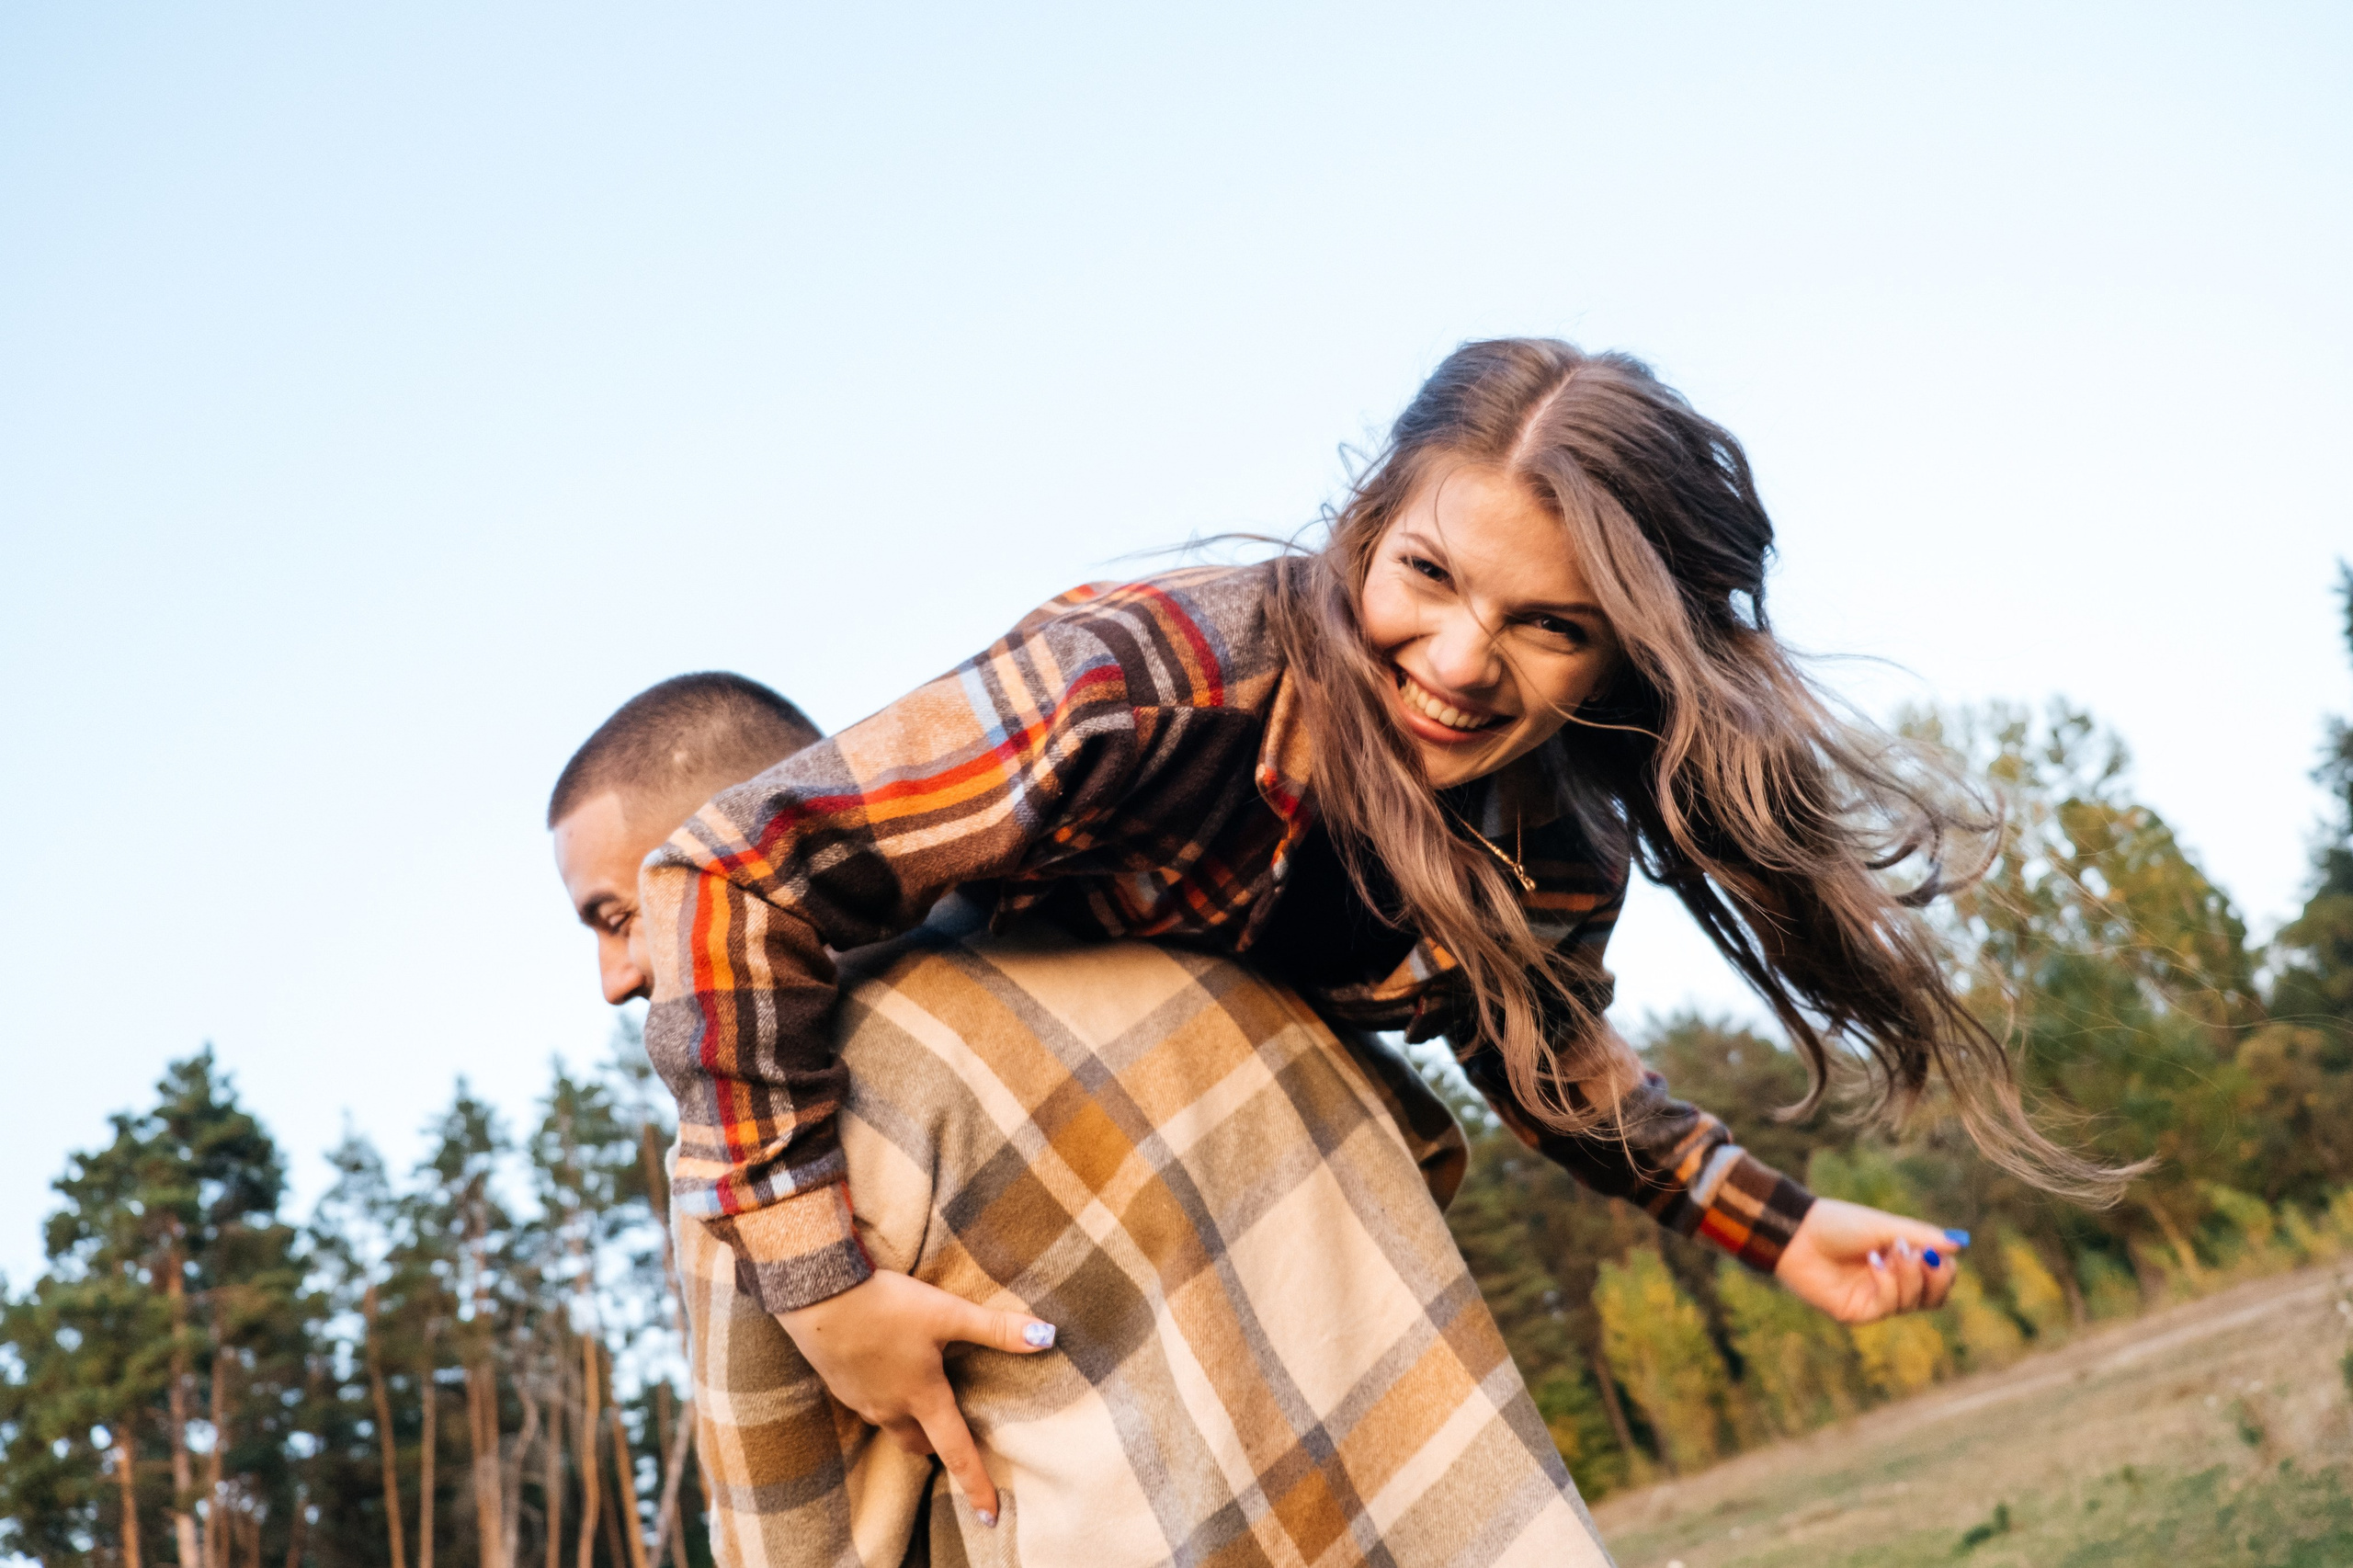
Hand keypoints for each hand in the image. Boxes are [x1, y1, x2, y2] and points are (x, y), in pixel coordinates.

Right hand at [776, 1271, 1055, 1525]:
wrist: (817, 1294)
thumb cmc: (886, 1306)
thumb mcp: (946, 1313)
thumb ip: (996, 1329)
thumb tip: (1047, 1336)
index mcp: (922, 1399)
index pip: (957, 1453)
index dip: (977, 1486)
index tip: (990, 1516)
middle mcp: (891, 1409)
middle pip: (920, 1443)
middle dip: (938, 1444)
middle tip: (953, 1434)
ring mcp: (861, 1400)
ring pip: (893, 1424)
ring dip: (910, 1419)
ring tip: (922, 1395)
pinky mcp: (840, 1384)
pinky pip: (869, 1404)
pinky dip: (884, 1396)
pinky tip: (886, 1368)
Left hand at [1773, 1198, 1965, 1323]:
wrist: (1797, 1232)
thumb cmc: (1837, 1225)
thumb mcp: (1884, 1226)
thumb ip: (1921, 1237)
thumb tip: (1960, 1244)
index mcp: (1899, 1263)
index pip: (1937, 1280)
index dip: (1945, 1272)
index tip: (1939, 1253)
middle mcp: (1890, 1285)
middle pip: (1933, 1299)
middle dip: (1935, 1279)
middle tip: (1924, 1256)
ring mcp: (1874, 1300)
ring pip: (1913, 1303)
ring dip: (1908, 1276)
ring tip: (1891, 1251)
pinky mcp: (1857, 1312)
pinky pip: (1888, 1306)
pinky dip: (1887, 1283)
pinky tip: (1874, 1263)